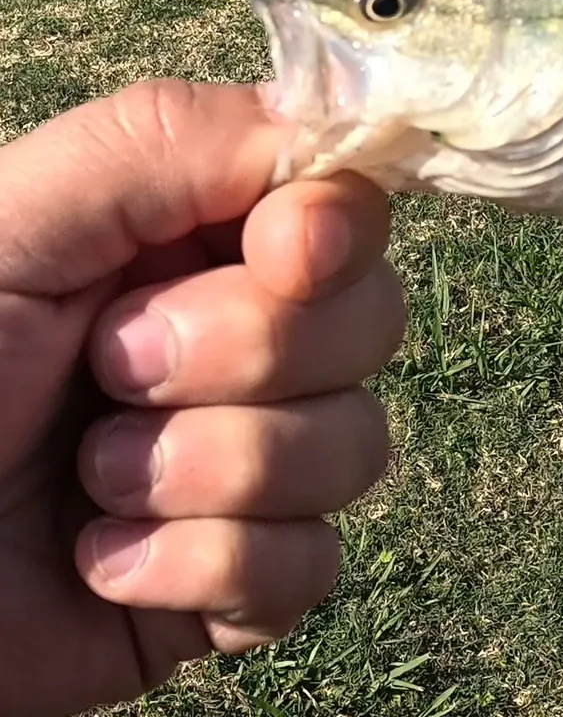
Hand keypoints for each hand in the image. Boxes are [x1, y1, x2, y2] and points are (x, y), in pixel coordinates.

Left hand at [0, 80, 403, 716]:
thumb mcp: (9, 226)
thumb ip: (164, 142)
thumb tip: (338, 132)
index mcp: (192, 244)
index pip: (349, 206)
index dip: (338, 229)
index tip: (283, 251)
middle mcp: (245, 344)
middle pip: (373, 320)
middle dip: (247, 354)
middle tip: (109, 372)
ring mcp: (253, 468)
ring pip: (355, 446)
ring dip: (209, 470)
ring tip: (88, 481)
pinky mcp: (243, 584)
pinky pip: (308, 565)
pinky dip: (199, 569)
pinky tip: (103, 566)